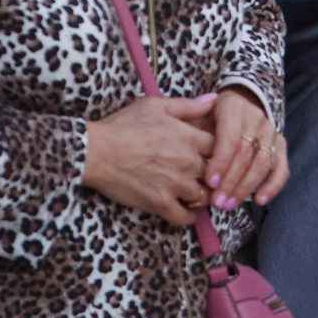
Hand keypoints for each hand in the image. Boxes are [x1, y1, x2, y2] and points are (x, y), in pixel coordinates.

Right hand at [83, 93, 217, 225]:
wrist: (95, 152)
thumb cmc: (124, 125)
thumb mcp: (156, 106)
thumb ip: (188, 106)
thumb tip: (214, 99)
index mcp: (189, 137)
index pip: (222, 147)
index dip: (221, 151)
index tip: (214, 155)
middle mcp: (188, 161)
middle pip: (216, 174)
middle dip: (213, 176)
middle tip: (208, 178)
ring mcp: (175, 184)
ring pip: (203, 196)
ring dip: (202, 196)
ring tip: (196, 193)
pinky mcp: (159, 203)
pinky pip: (184, 217)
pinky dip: (189, 217)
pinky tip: (186, 211)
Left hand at [199, 86, 289, 211]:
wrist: (239, 101)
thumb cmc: (210, 114)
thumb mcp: (197, 113)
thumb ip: (190, 125)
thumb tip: (183, 146)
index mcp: (234, 108)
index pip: (230, 138)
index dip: (221, 162)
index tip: (209, 182)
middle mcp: (256, 118)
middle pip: (247, 153)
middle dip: (231, 180)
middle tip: (216, 201)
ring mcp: (270, 132)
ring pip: (263, 162)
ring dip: (247, 186)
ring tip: (230, 205)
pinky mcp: (279, 145)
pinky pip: (281, 167)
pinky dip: (273, 185)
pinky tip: (260, 200)